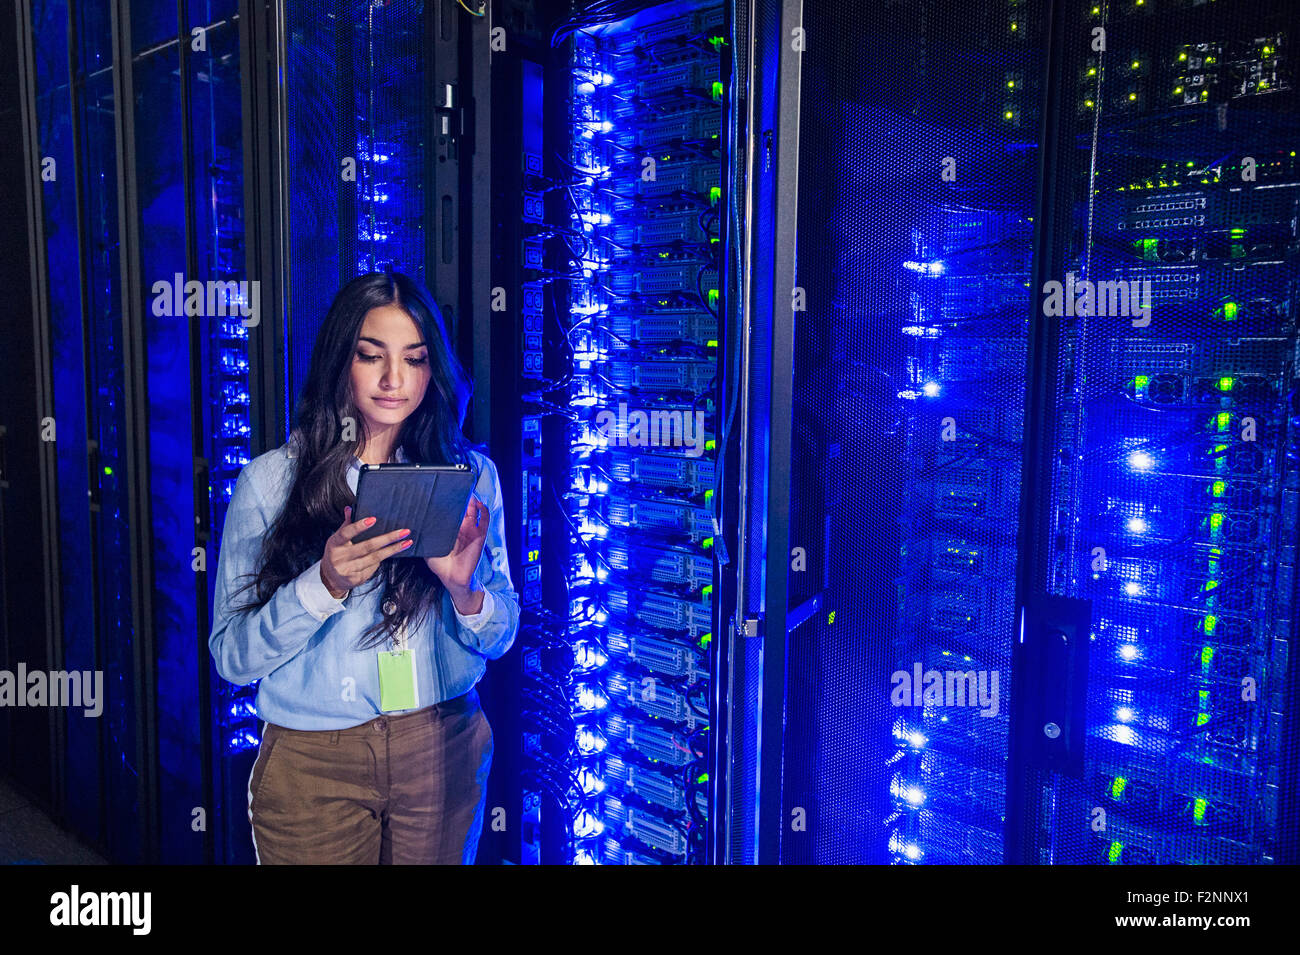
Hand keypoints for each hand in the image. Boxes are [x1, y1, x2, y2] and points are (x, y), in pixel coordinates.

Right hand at [320, 505, 412, 597]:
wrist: (331, 579)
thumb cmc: (337, 553)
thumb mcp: (338, 539)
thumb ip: (346, 524)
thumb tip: (350, 508)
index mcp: (335, 544)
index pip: (346, 533)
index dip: (359, 526)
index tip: (373, 519)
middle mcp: (340, 558)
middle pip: (367, 547)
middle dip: (387, 539)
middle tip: (404, 531)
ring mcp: (348, 570)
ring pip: (375, 558)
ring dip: (393, 550)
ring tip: (407, 542)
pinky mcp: (356, 579)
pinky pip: (374, 567)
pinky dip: (383, 559)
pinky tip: (393, 552)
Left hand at [425, 495, 489, 611]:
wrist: (452, 578)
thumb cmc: (440, 564)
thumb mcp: (428, 547)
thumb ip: (423, 536)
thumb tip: (411, 524)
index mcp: (450, 529)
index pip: (451, 511)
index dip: (449, 500)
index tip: (444, 489)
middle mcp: (462, 528)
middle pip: (464, 508)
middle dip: (462, 497)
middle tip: (457, 485)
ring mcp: (472, 530)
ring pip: (475, 511)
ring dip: (473, 501)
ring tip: (469, 492)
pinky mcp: (480, 535)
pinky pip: (485, 521)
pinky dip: (484, 511)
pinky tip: (480, 504)